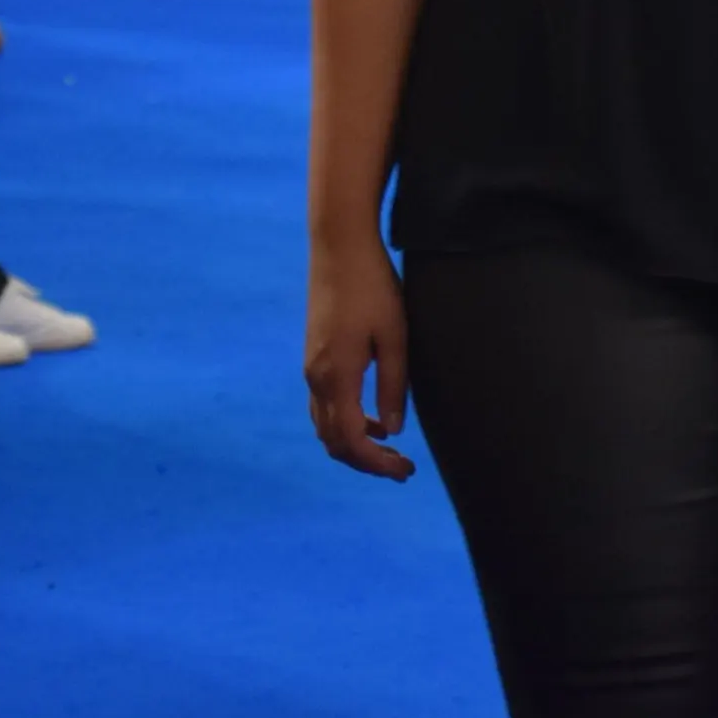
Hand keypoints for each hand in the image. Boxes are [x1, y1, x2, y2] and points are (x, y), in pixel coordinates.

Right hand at [306, 239, 414, 481]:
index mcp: (336, 376)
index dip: (376, 464)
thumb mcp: (394, 335)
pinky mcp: (315, 355)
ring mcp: (311, 366)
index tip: (405, 472)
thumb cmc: (373, 286)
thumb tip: (393, 430)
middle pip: (333, 441)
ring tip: (390, 450)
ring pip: (325, 425)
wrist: (339, 245)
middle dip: (366, 462)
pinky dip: (345, 423)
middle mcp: (316, 377)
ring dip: (354, 445)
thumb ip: (393, 384)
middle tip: (403, 468)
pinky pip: (324, 405)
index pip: (350, 441)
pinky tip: (373, 419)